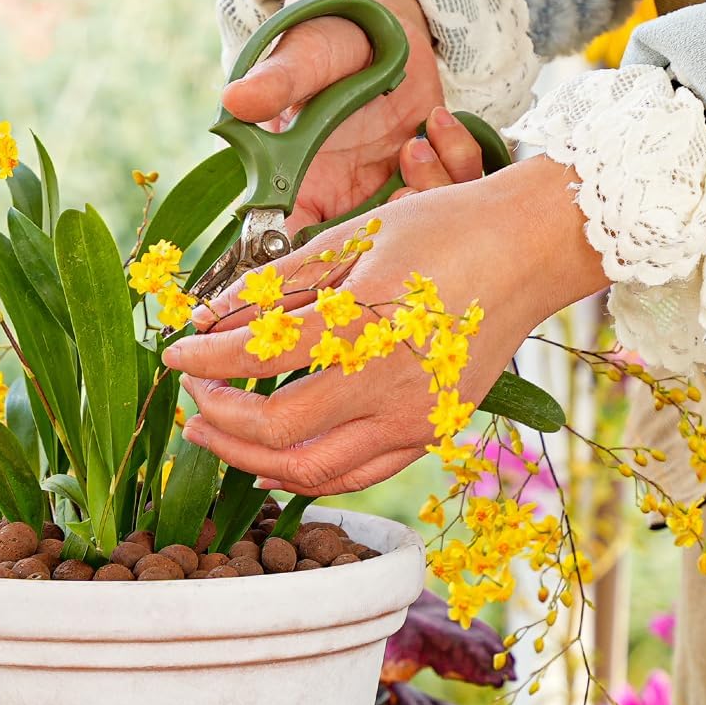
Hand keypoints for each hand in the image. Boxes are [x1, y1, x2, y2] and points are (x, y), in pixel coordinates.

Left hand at [163, 155, 607, 494]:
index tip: (174, 356)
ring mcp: (414, 420)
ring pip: (310, 470)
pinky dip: (303, 475)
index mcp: (365, 323)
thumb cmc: (442, 230)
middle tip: (192, 397)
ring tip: (213, 434)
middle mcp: (389, 385)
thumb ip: (276, 284)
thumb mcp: (353, 238)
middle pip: (275, 431)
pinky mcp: (429, 435)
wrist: (531, 251)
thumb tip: (206, 316)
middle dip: (218, 418)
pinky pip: (353, 475)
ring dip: (249, 458)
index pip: (257, 360)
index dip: (203, 363)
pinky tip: (266, 462)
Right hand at [221, 0, 441, 236]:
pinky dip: (458, 158)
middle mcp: (347, 200)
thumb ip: (277, 82)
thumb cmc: (328, 38)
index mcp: (303, 188)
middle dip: (393, 229)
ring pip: (422, 223)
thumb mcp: (303, 56)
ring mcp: (391, 187)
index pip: (298, 252)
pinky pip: (458, 185)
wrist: (377, 19)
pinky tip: (438, 120)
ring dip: (429, 187)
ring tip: (415, 143)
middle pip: (370, 250)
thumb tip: (235, 99)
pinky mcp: (432, 169)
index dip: (319, 264)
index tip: (348, 245)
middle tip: (399, 190)